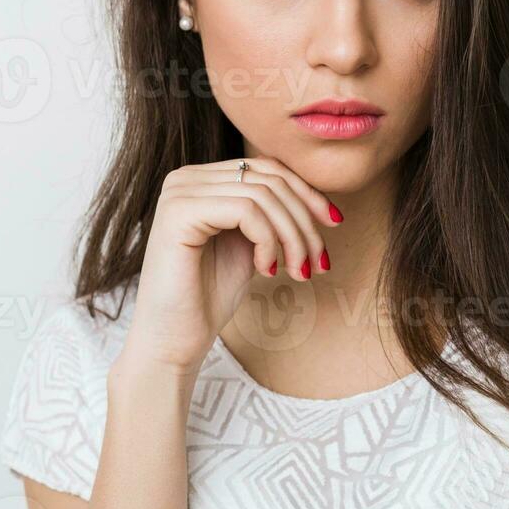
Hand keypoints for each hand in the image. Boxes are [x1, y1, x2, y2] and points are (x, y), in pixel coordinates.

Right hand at [118, 155, 340, 376]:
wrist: (174, 339)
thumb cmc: (209, 296)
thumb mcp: (250, 244)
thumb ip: (270, 214)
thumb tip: (316, 198)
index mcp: (201, 179)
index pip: (267, 168)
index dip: (306, 193)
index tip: (334, 224)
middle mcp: (186, 177)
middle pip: (269, 179)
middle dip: (304, 221)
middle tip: (318, 262)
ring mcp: (179, 191)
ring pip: (263, 195)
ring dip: (292, 236)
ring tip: (297, 271)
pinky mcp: (179, 212)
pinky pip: (246, 210)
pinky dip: (268, 241)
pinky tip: (266, 271)